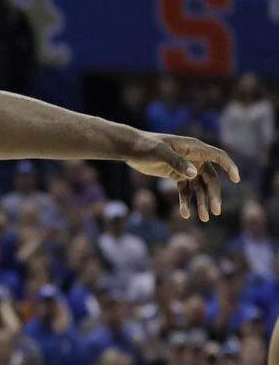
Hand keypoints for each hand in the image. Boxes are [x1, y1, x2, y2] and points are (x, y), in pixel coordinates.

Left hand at [123, 133, 239, 221]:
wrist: (129, 148)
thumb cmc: (145, 146)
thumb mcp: (159, 152)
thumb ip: (176, 162)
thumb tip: (193, 174)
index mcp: (193, 148)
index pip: (218, 156)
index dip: (229, 166)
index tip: (236, 179)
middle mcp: (193, 158)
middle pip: (210, 178)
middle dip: (213, 195)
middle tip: (215, 212)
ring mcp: (186, 167)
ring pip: (199, 187)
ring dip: (201, 202)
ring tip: (203, 218)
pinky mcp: (176, 175)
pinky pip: (185, 191)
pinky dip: (186, 202)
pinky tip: (185, 214)